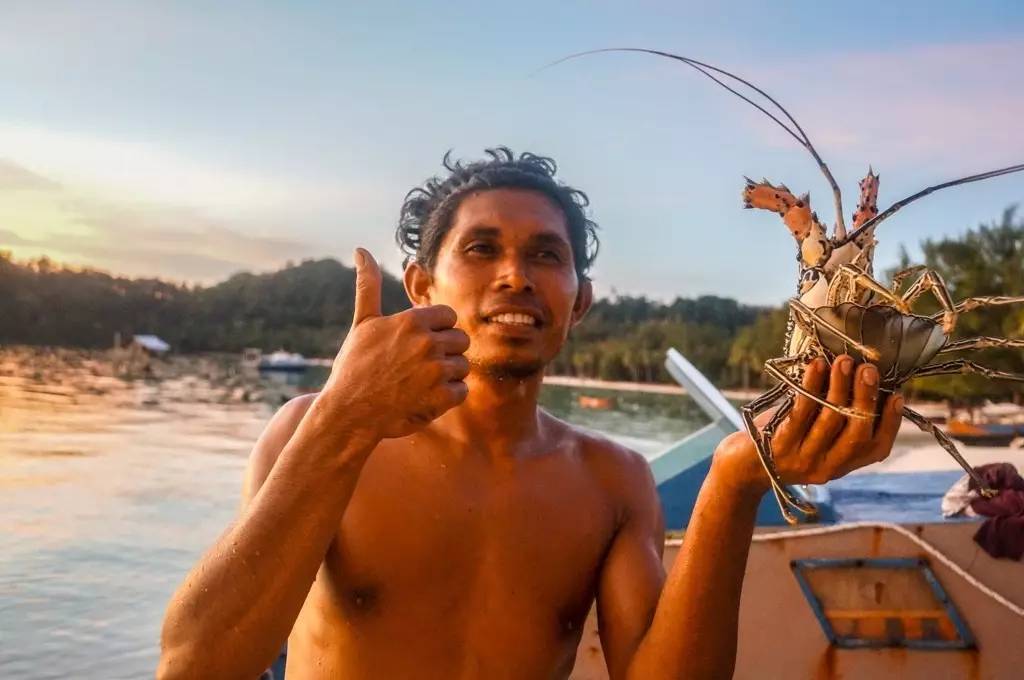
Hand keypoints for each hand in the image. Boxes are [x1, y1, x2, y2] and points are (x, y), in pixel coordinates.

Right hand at [321, 248, 469, 440]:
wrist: (348, 414)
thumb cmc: (354, 367)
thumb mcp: (362, 323)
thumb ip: (368, 285)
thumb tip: (361, 250)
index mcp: (412, 321)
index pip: (449, 316)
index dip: (437, 330)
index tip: (419, 344)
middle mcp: (427, 342)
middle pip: (461, 340)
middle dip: (445, 352)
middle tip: (419, 366)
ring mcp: (436, 371)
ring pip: (463, 366)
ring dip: (447, 376)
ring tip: (419, 383)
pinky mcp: (441, 397)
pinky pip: (462, 391)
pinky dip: (447, 397)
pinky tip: (425, 398)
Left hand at [715, 355, 903, 495]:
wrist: (740, 468)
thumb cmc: (781, 441)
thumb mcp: (814, 437)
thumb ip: (837, 418)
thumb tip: (860, 377)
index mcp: (841, 465)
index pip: (877, 449)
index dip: (891, 423)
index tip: (896, 394)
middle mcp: (826, 467)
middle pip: (856, 432)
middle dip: (865, 398)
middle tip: (868, 368)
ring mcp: (803, 458)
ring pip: (830, 420)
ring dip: (839, 387)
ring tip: (843, 361)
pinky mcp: (779, 446)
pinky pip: (801, 412)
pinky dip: (811, 386)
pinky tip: (816, 367)